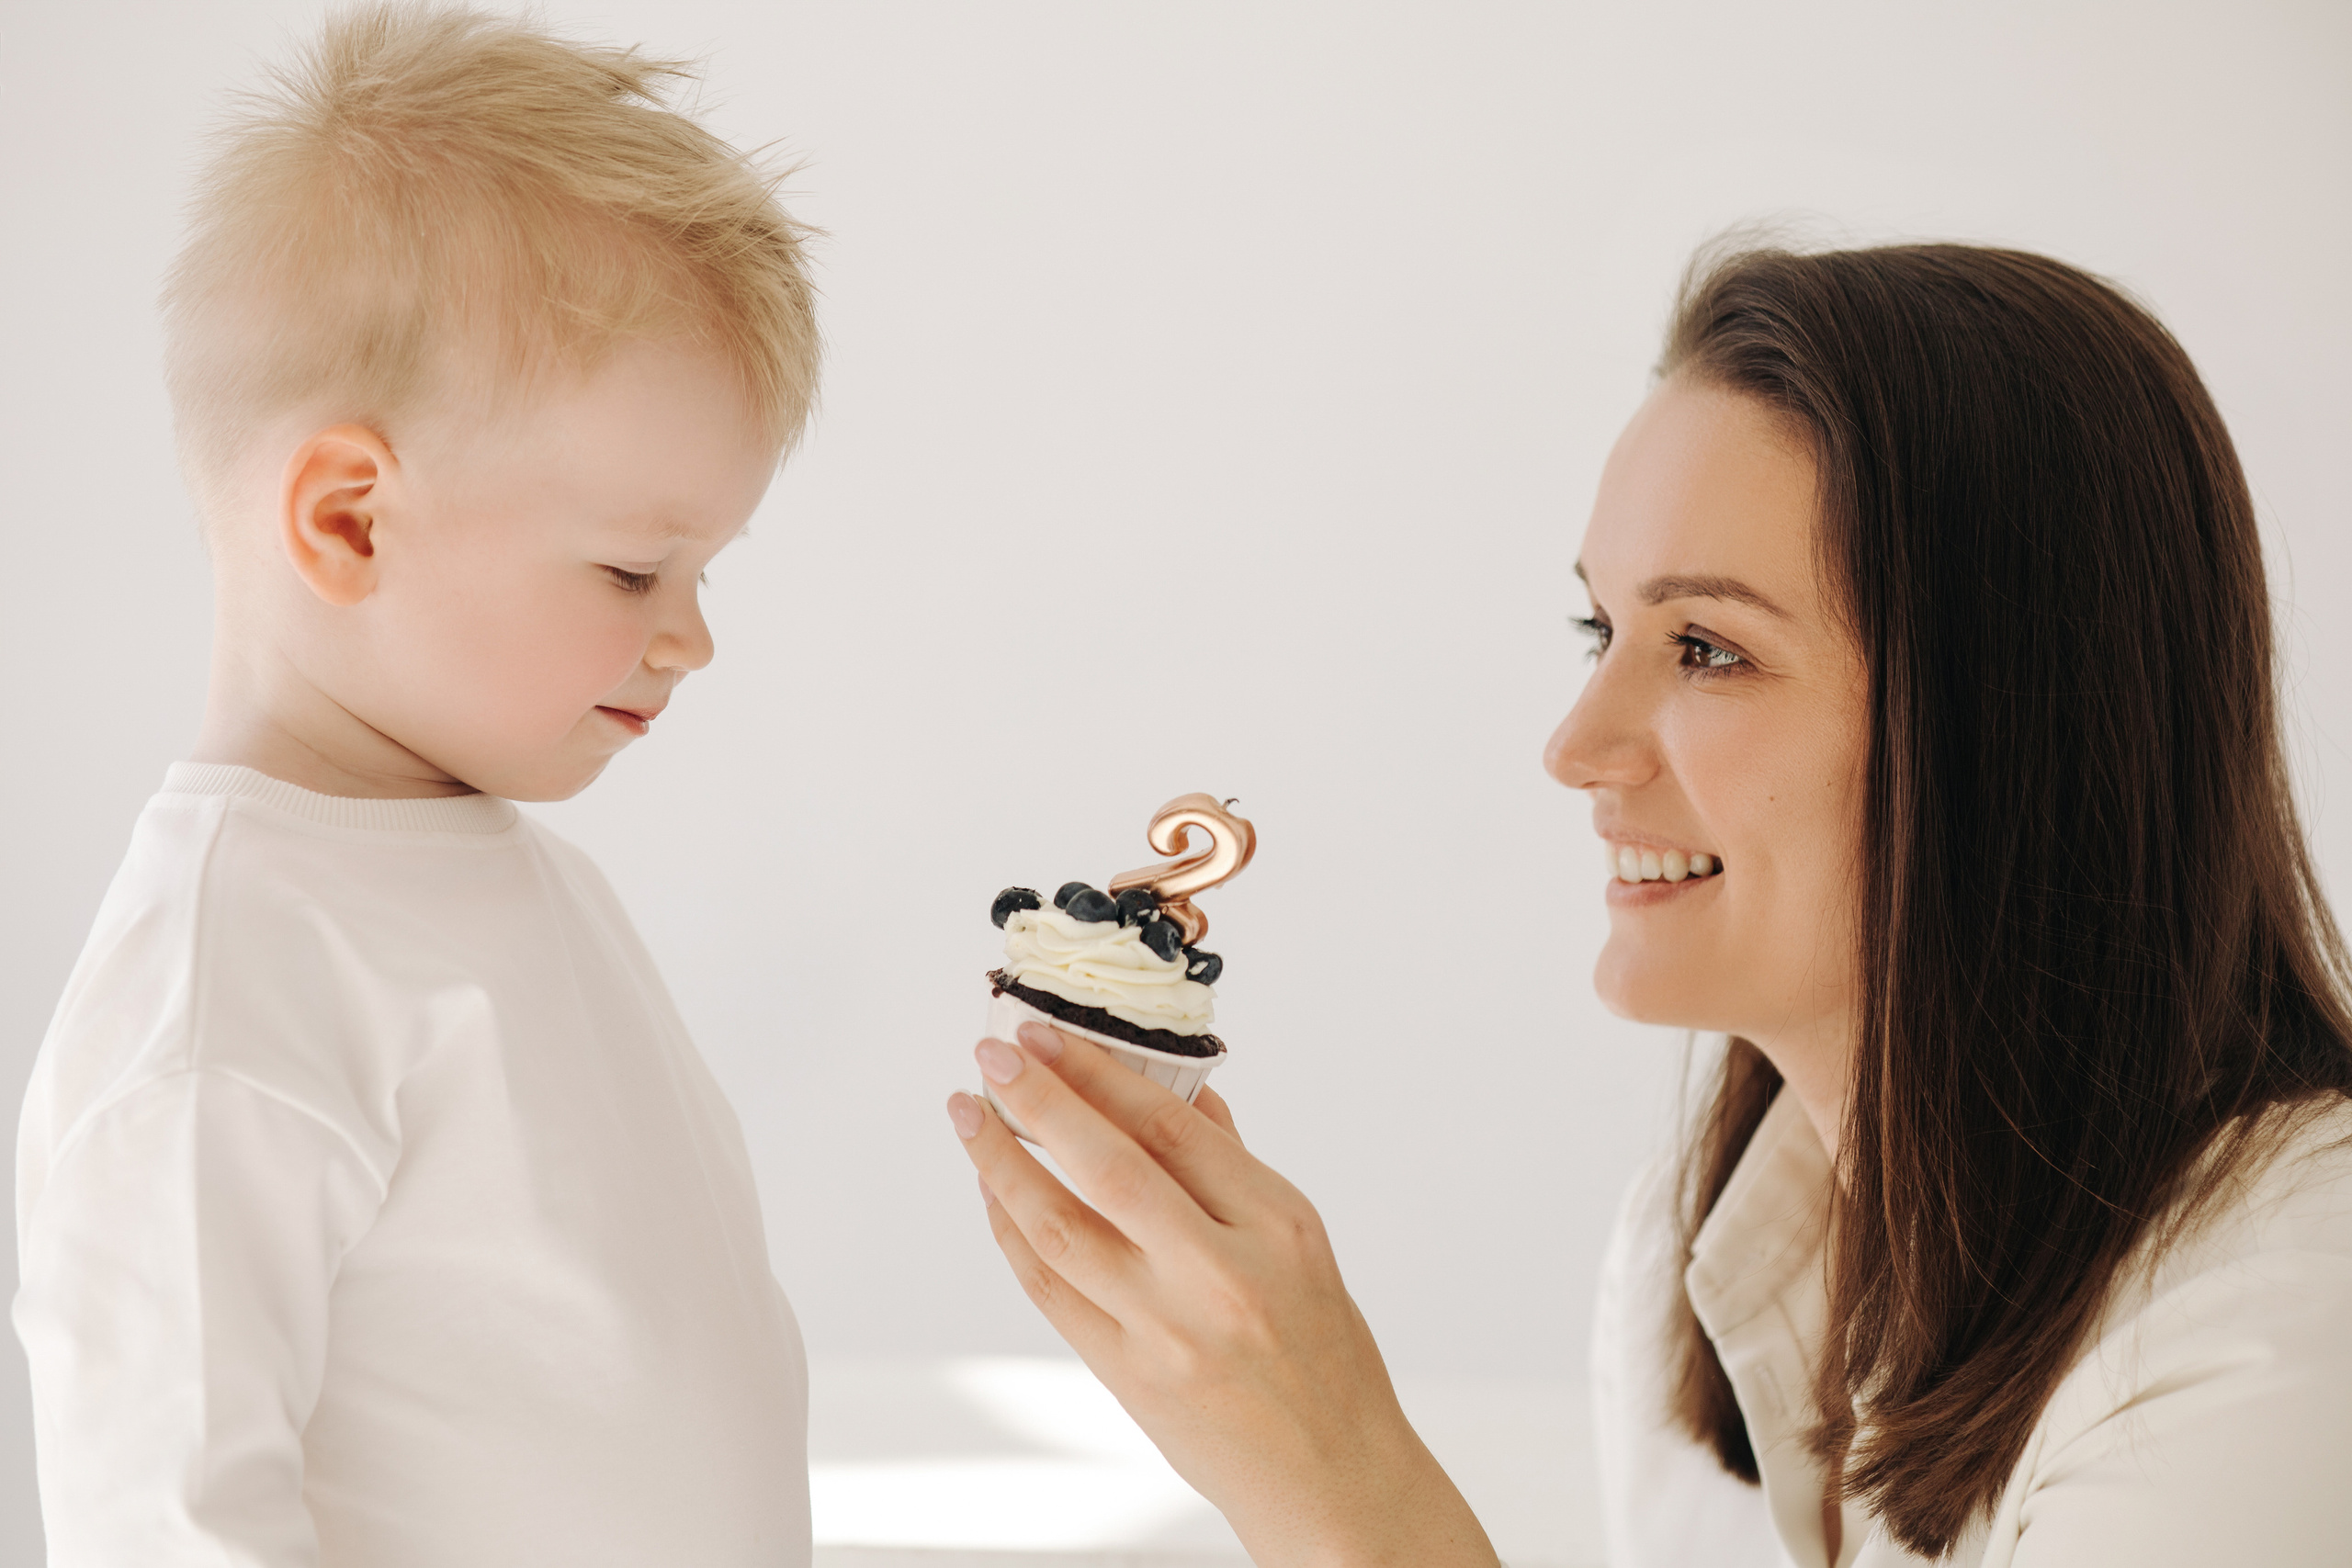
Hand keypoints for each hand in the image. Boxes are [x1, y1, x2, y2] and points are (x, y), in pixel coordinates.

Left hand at [947, 1023, 1497, 1567]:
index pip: (1174, 1128)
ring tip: (970, 1116)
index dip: (1102, 1072)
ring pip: (1060, 1228)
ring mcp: (1167, 1329)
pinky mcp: (1127, 1374)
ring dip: (1003, 1164)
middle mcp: (1221, 1274)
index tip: (1051, 1035)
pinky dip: (1013, 1233)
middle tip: (993, 1055)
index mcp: (1277, 1225)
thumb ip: (1234, 1170)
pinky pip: (1050, 1289)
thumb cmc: (1325, 1355)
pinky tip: (995, 1194)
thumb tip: (1182, 1094)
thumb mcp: (1302, 1245)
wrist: (1330, 1477)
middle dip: (1042, 1102)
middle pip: (1110, 1169)